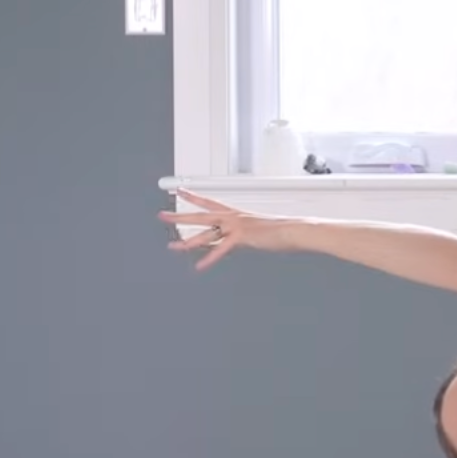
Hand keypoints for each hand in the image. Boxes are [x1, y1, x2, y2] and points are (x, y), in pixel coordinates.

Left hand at [157, 190, 308, 270]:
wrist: (294, 230)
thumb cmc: (280, 231)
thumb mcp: (255, 231)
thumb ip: (239, 236)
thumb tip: (230, 242)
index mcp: (235, 213)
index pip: (208, 202)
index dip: (192, 196)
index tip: (179, 191)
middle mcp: (233, 217)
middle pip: (200, 216)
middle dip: (180, 217)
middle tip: (163, 215)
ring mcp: (236, 226)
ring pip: (206, 234)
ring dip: (188, 241)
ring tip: (173, 246)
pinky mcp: (242, 237)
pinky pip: (221, 249)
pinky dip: (210, 258)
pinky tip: (200, 266)